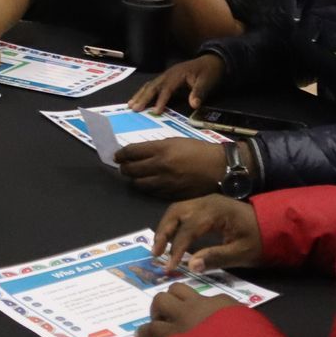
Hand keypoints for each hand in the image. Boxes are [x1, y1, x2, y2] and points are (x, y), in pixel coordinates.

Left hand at [114, 138, 228, 198]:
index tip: (116, 156)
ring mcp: (166, 182)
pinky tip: (149, 184)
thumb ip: (156, 148)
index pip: (131, 152)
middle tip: (123, 167)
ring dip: (134, 180)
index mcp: (161, 149)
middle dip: (124, 168)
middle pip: (131, 170)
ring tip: (135, 177)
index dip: (121, 154)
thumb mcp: (175, 141)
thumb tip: (138, 153)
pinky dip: (147, 188)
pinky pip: (152, 193)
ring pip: (139, 184)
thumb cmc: (197, 150)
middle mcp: (160, 166)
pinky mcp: (172, 194)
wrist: (218, 167)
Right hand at [129, 54, 224, 113]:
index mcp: (177, 74)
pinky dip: (144, 92)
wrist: (211, 61)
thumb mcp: (207, 82)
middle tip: (134, 108)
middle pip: (153, 86)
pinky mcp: (167, 78)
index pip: (166, 88)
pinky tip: (139, 98)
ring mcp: (166, 75)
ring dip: (140, 95)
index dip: (161, 100)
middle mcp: (168, 74)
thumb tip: (193, 105)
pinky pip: (153, 85)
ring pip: (150, 85)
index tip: (156, 112)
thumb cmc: (209, 72)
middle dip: (143, 97)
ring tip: (130, 104)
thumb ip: (199, 93)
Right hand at [136, 287, 240, 336]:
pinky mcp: (223, 301)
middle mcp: (186, 314)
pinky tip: (212, 315)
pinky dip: (204, 305)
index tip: (141, 334)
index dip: (143, 331)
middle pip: (161, 300)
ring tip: (179, 310)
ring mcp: (205, 304)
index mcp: (177, 333)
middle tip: (162, 320)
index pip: (152, 329)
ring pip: (179, 288)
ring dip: (175, 298)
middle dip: (157, 309)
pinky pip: (207, 296)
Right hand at [151, 194, 262, 272]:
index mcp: (215, 211)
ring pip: (177, 209)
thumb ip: (216, 257)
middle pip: (176, 212)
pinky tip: (172, 238)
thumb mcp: (242, 253)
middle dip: (163, 232)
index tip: (169, 267)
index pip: (188, 229)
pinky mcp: (207, 205)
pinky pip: (184, 210)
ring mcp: (206, 201)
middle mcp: (206, 201)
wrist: (276, 224)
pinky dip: (174, 223)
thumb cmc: (260, 239)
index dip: (176, 248)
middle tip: (155, 253)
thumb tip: (191, 265)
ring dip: (166, 227)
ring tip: (159, 247)